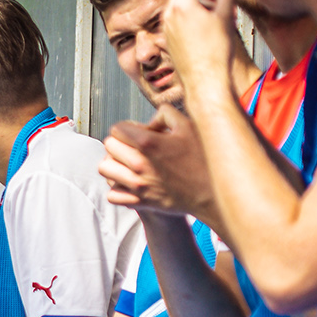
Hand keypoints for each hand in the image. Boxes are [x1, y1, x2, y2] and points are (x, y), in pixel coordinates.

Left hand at [98, 106, 213, 218]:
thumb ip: (165, 114)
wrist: (213, 192)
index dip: (127, 128)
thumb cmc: (203, 157)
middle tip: (133, 146)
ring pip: (104, 169)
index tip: (138, 132)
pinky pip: (112, 194)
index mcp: (148, 143)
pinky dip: (117, 188)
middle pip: (109, 146)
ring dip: (113, 163)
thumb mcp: (189, 126)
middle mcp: (139, 164)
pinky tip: (129, 183)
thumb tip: (148, 122)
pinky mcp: (140, 202)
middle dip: (119, 142)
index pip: (117, 129)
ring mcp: (138, 185)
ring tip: (126, 163)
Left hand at [162, 0, 237, 105]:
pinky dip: (192, 21)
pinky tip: (209, 32)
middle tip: (221, 5)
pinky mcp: (168, 41)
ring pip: (181, 7)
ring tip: (219, 20)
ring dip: (199, 8)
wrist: (204, 80)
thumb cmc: (215, 51)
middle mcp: (168, 16)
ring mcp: (166, 29)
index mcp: (180, 5)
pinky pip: (178, 22)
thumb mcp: (226, 16)